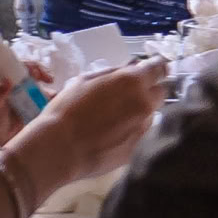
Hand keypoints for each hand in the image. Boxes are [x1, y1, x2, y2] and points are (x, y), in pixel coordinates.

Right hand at [8, 58, 166, 190]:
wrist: (58, 148)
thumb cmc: (66, 110)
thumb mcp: (86, 80)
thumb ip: (114, 73)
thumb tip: (130, 68)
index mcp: (133, 81)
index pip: (160, 68)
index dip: (157, 69)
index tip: (153, 71)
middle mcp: (144, 103)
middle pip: (160, 93)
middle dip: (149, 92)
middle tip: (129, 97)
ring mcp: (143, 127)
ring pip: (151, 115)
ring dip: (140, 113)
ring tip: (116, 121)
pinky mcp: (138, 147)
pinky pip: (142, 134)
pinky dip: (132, 132)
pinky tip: (113, 136)